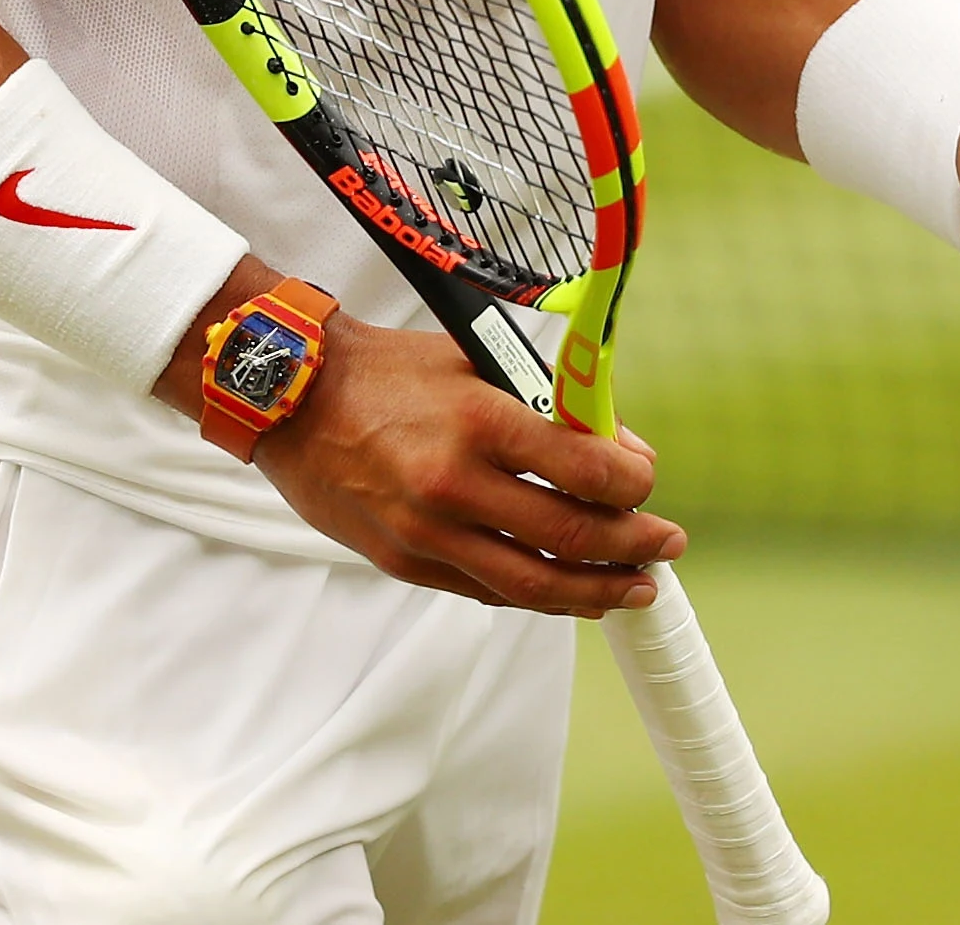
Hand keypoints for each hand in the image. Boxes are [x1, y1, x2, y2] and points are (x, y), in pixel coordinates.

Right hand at [252, 312, 683, 614]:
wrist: (292, 398)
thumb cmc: (389, 371)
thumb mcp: (475, 362)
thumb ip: (546, 407)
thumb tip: (617, 449)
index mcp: (478, 420)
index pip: (584, 470)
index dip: (633, 485)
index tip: (648, 482)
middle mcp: (453, 484)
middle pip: (568, 535)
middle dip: (633, 547)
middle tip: (667, 545)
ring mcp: (426, 532)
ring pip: (532, 582)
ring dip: (596, 591)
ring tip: (637, 590)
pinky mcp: (404, 561)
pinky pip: (486, 592)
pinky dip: (538, 596)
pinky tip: (571, 592)